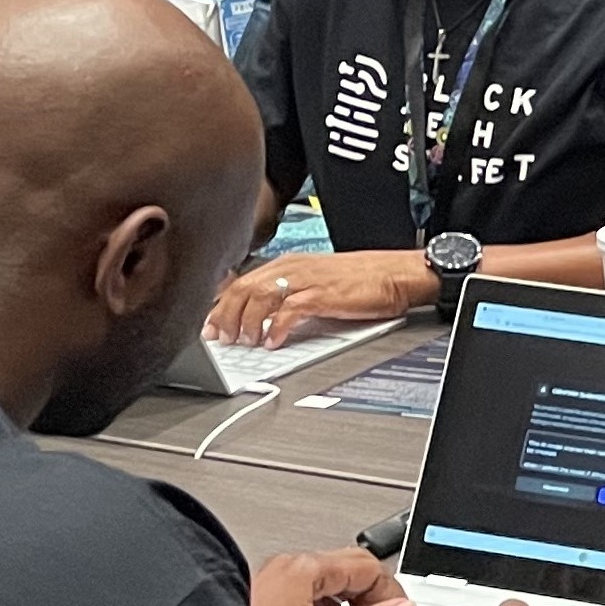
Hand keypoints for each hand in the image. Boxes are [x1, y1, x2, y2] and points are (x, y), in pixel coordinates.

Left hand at [206, 251, 430, 349]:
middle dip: (224, 315)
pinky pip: (289, 311)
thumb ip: (289, 292)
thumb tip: (265, 315)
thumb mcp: (316, 280)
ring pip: (259, 298)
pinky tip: (272, 342)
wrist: (394, 274)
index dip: (220, 303)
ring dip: (245, 323)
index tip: (210, 323)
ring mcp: (306, 280)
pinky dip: (276, 328)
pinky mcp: (322, 296)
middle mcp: (292, 268)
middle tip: (218, 337)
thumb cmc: (363, 279)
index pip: (241, 280)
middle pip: (243, 289)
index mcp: (287, 264)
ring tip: (242, 342)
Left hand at [251, 546, 414, 605]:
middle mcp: (289, 566)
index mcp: (305, 568)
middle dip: (374, 597)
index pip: (370, 567)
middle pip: (351, 568)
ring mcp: (274, 579)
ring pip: (330, 582)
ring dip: (351, 605)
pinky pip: (309, 594)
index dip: (392, 596)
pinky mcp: (264, 596)